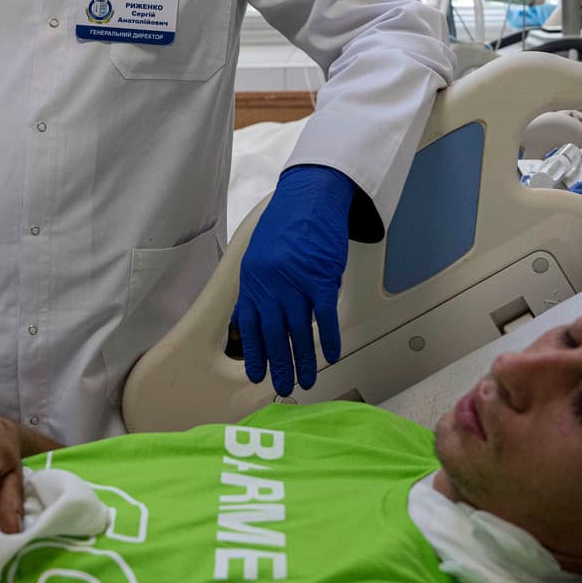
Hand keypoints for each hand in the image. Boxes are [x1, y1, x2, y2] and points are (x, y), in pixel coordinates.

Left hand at [236, 164, 355, 394]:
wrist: (309, 196)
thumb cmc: (286, 222)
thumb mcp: (259, 254)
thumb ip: (258, 288)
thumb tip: (257, 319)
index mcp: (253, 280)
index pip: (249, 326)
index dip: (254, 353)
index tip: (256, 373)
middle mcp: (270, 284)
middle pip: (273, 335)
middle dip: (278, 365)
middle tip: (283, 385)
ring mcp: (295, 283)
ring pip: (298, 332)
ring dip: (303, 360)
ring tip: (307, 379)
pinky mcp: (320, 278)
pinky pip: (325, 317)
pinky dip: (329, 339)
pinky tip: (331, 355)